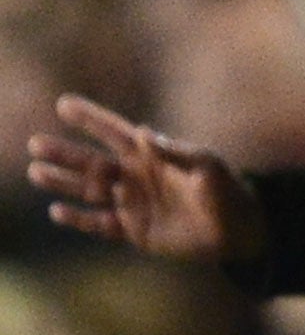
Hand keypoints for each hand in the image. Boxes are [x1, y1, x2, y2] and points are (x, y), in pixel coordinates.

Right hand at [25, 94, 265, 266]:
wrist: (238, 231)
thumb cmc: (227, 190)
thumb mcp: (208, 165)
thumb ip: (176, 151)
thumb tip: (145, 132)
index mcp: (152, 155)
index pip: (115, 132)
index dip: (91, 118)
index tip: (65, 103)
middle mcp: (136, 176)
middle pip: (92, 162)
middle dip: (65, 153)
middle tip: (35, 144)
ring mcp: (133, 203)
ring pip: (89, 191)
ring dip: (63, 182)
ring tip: (36, 173)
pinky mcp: (134, 230)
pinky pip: (100, 224)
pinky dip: (79, 219)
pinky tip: (57, 211)